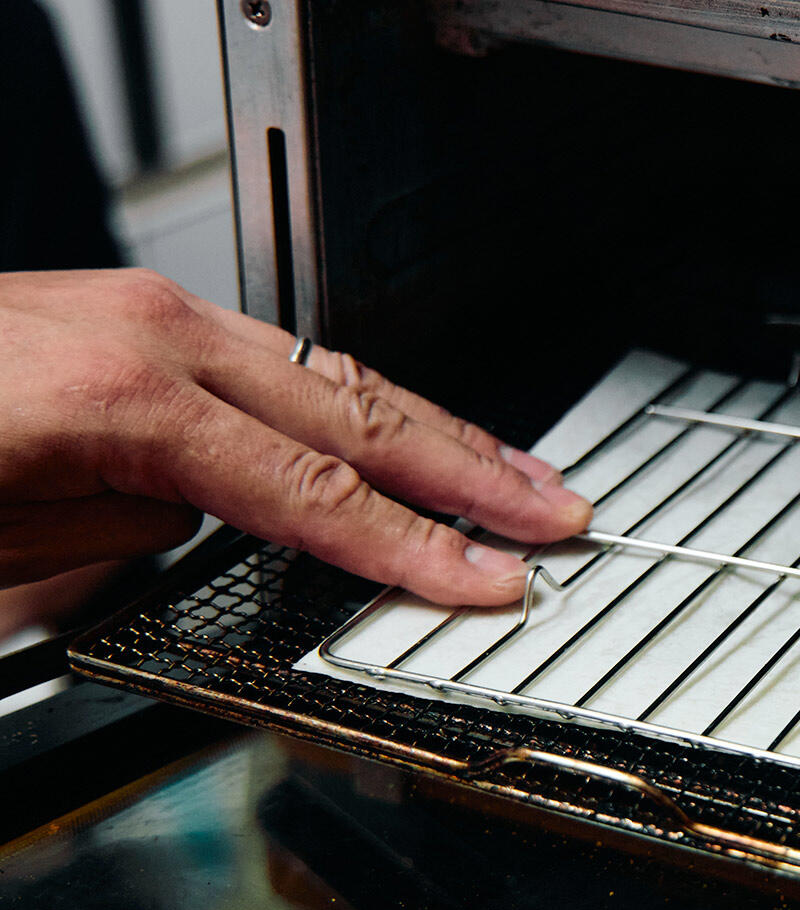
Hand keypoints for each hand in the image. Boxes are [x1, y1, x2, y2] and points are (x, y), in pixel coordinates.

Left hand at [0, 269, 591, 604]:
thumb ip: (120, 544)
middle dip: (469, 471)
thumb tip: (201, 539)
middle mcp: (148, 334)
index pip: (316, 496)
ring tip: (512, 471)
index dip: (416, 552)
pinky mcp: (126, 308)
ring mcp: (141, 307)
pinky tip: (398, 428)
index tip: (488, 585)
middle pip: (354, 414)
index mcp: (121, 401)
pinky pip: (277, 358)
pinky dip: (354, 402)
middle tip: (554, 512)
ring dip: (433, 428)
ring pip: (329, 371)